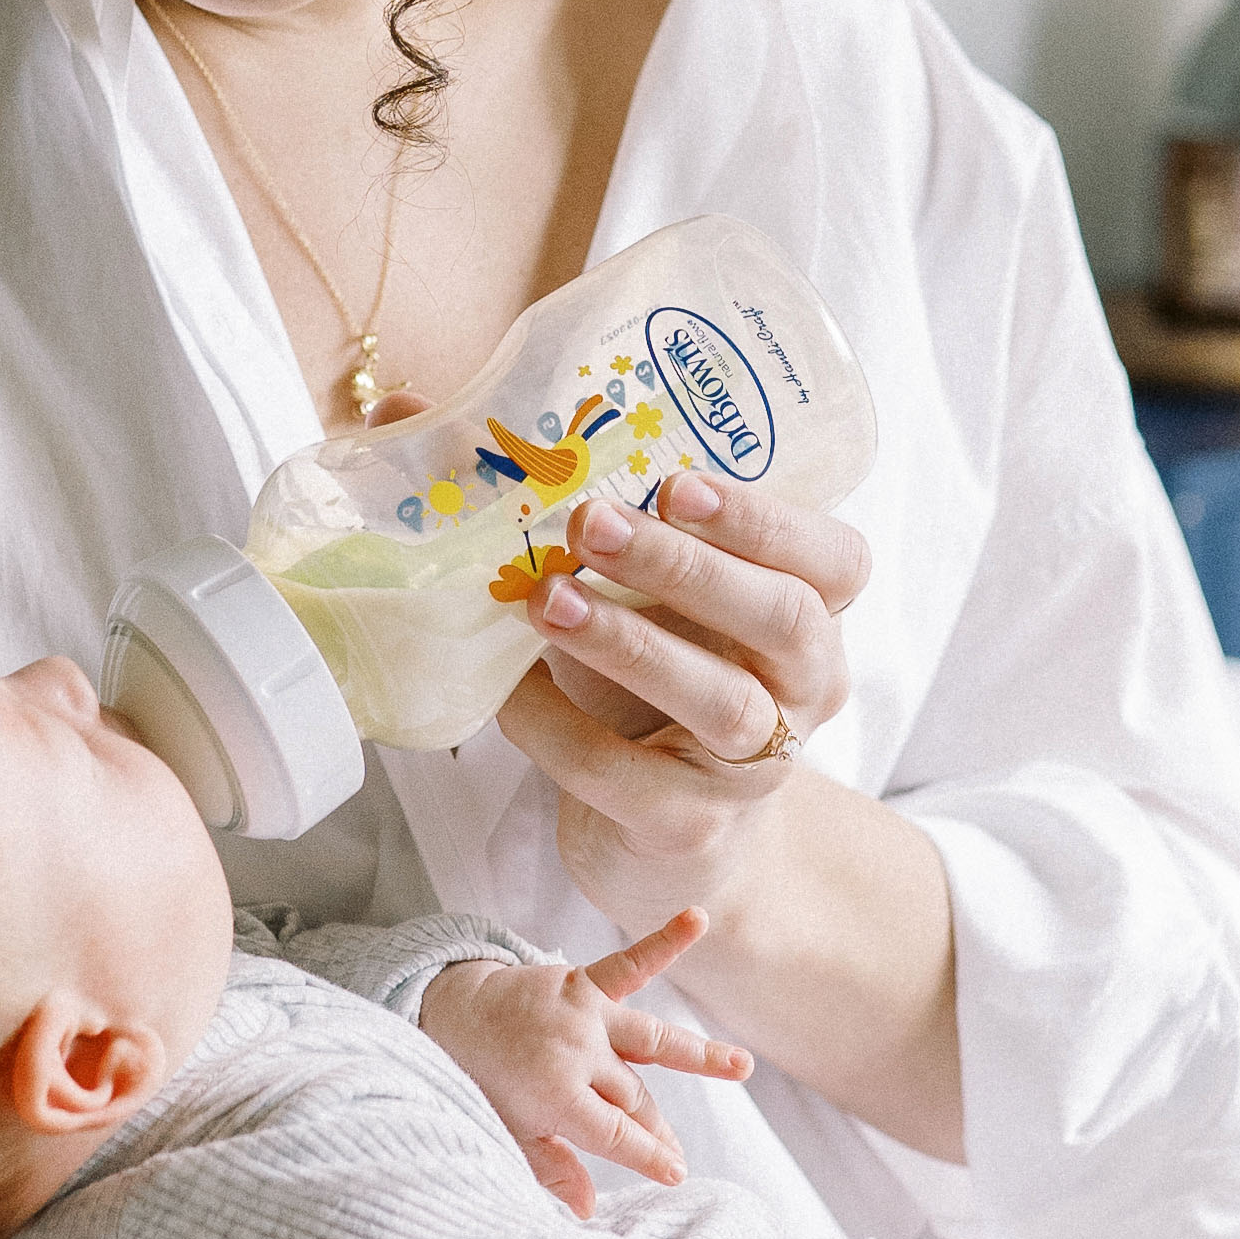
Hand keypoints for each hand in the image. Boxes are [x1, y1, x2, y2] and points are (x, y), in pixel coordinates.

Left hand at [418, 912, 755, 1220]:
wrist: (454, 1011)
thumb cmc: (482, 1078)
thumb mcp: (508, 1131)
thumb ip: (551, 1167)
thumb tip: (588, 1211)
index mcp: (556, 1094)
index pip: (617, 1134)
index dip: (648, 1156)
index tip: (675, 1174)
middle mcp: (578, 1054)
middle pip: (635, 1099)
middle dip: (657, 1129)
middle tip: (675, 1152)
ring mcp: (586, 1015)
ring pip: (653, 1040)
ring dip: (700, 1055)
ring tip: (742, 1067)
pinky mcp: (585, 982)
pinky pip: (631, 964)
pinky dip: (666, 941)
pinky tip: (696, 920)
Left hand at [500, 464, 867, 937]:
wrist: (672, 835)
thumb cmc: (654, 686)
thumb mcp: (632, 595)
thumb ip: (548, 502)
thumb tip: (403, 403)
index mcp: (804, 612)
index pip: (836, 560)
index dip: (769, 519)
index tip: (680, 481)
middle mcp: (804, 688)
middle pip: (785, 619)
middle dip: (689, 566)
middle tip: (593, 521)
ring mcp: (755, 766)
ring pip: (724, 703)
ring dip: (633, 645)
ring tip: (547, 601)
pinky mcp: (690, 828)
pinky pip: (629, 778)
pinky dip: (561, 730)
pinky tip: (507, 693)